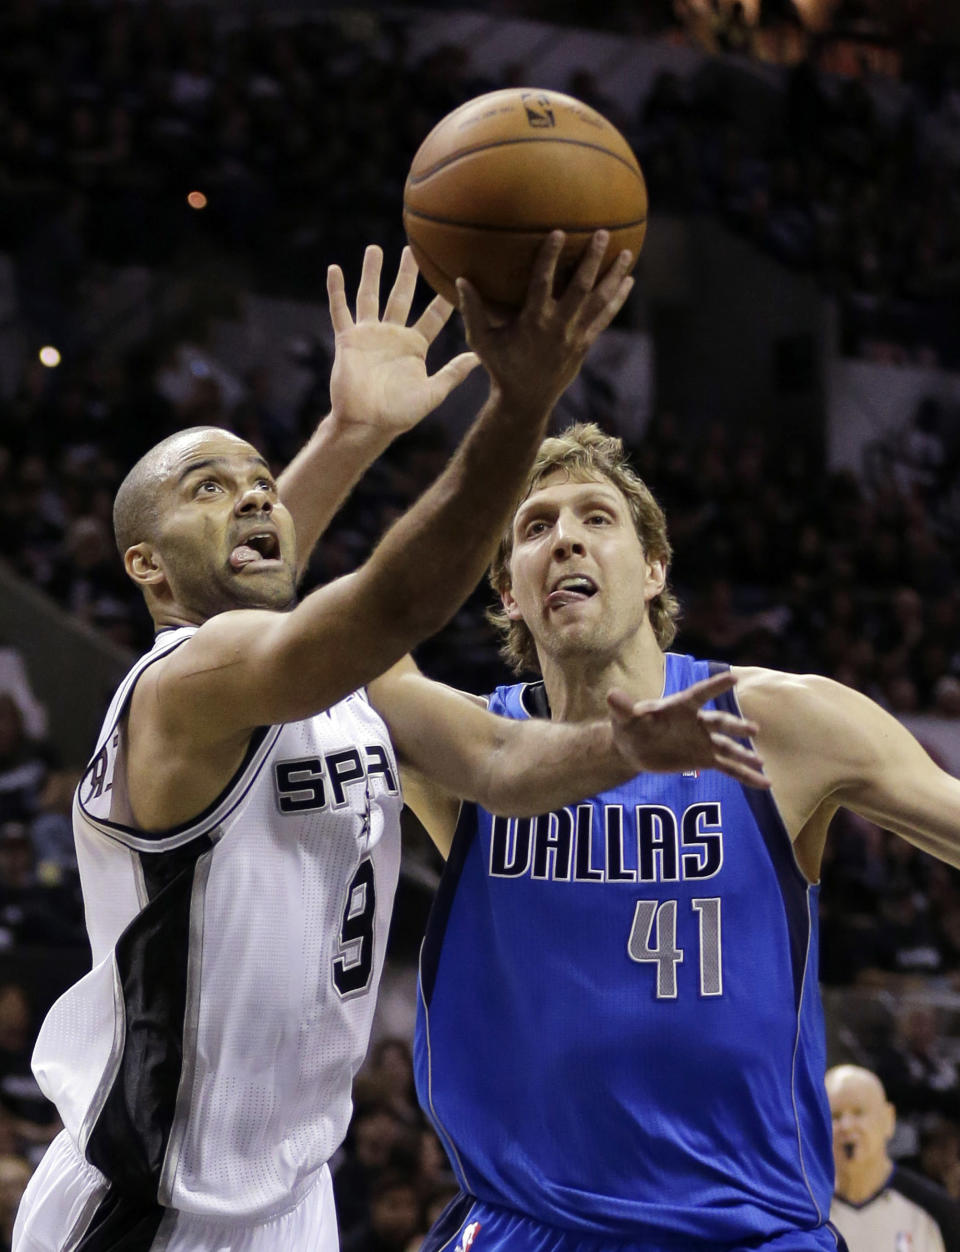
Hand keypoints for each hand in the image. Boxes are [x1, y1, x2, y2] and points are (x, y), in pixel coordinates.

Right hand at [326, 244, 478, 439]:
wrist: (366, 424)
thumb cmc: (400, 414)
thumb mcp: (433, 393)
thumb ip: (453, 373)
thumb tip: (479, 358)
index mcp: (414, 346)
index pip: (432, 315)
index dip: (442, 298)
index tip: (453, 274)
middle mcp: (392, 336)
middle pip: (401, 296)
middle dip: (407, 274)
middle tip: (413, 250)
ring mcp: (369, 335)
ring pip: (370, 296)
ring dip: (372, 273)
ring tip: (375, 249)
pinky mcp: (348, 340)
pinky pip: (340, 310)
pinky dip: (336, 290)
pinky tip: (334, 269)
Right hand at [456, 230, 634, 420]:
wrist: (526, 400)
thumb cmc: (501, 367)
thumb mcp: (481, 341)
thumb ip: (472, 311)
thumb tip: (460, 279)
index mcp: (533, 321)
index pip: (543, 282)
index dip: (551, 257)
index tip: (559, 232)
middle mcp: (558, 326)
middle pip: (581, 288)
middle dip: (593, 259)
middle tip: (603, 233)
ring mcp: (575, 336)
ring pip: (600, 302)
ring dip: (614, 276)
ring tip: (627, 253)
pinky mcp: (585, 344)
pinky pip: (605, 317)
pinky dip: (618, 299)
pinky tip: (628, 281)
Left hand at [606, 671, 769, 788]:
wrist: (633, 748)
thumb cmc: (629, 726)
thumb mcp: (623, 718)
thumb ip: (622, 708)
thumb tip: (611, 695)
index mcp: (680, 706)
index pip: (699, 694)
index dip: (714, 686)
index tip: (732, 678)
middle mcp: (697, 722)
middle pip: (719, 722)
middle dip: (735, 726)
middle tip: (752, 730)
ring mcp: (703, 741)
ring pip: (728, 747)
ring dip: (745, 754)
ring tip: (762, 763)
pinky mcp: (704, 759)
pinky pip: (729, 768)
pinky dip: (745, 776)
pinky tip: (764, 784)